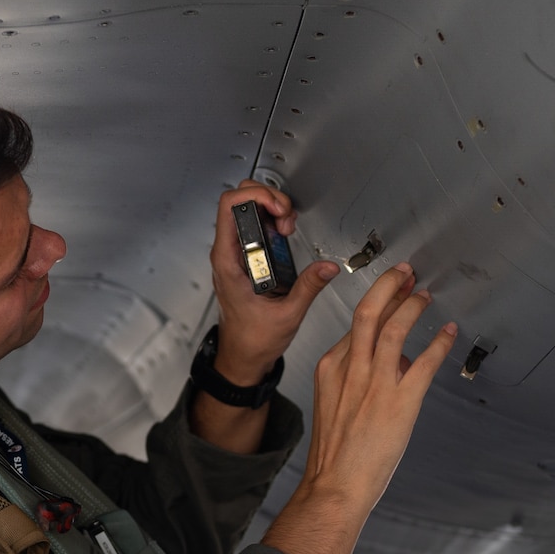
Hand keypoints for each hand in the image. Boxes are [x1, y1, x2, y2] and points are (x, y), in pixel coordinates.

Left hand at [208, 179, 339, 385]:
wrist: (242, 356)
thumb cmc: (251, 339)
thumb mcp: (287, 314)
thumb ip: (309, 287)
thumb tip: (327, 267)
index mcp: (229, 262)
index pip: (230, 206)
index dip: (258, 197)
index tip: (280, 211)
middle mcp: (228, 253)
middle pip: (239, 199)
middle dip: (269, 199)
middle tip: (287, 218)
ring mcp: (235, 253)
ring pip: (247, 209)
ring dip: (272, 209)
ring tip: (287, 227)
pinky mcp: (244, 257)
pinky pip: (254, 226)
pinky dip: (272, 221)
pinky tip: (284, 235)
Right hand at [261, 263, 458, 553]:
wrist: (334, 485)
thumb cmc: (336, 454)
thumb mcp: (335, 405)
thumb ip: (359, 379)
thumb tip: (394, 361)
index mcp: (332, 368)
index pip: (355, 326)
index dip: (377, 303)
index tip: (391, 292)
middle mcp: (352, 369)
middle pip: (369, 311)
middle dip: (390, 286)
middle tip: (406, 273)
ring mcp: (376, 383)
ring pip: (395, 328)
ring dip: (413, 307)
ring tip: (426, 296)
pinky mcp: (400, 401)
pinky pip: (424, 362)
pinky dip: (439, 343)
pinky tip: (449, 333)